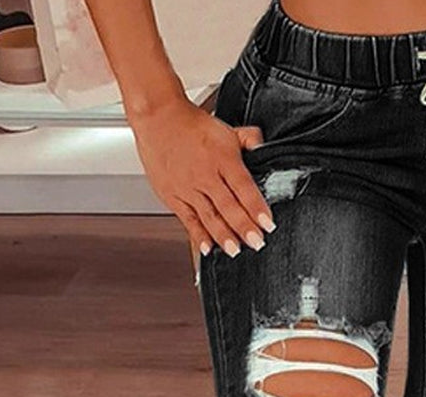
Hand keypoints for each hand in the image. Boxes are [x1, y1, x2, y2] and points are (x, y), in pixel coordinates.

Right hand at [129, 96, 275, 273]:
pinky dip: (198, 235)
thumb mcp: (226, 129)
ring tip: (235, 250)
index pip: (244, 188)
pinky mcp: (172, 196)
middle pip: (228, 206)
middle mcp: (205, 175)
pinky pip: (187, 219)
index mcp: (222, 159)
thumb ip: (249, 140)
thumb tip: (264, 149)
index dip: (257, 208)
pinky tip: (208, 248)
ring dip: (223, 236)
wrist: (158, 117)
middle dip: (244, 228)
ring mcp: (188, 187)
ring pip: (209, 216)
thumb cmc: (191, 125)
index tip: (267, 224)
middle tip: (256, 243)